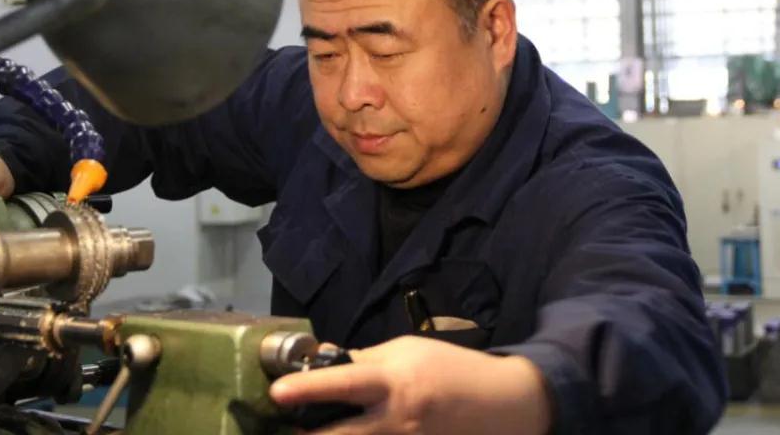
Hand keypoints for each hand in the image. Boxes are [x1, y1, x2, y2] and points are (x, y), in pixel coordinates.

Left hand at [269, 336, 552, 434]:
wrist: (503, 403)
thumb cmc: (452, 369)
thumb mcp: (409, 352)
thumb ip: (369, 361)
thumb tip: (328, 366)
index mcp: (395, 381)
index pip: (344, 382)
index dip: (307, 388)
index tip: (276, 391)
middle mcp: (397, 418)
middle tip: (286, 431)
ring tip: (313, 433)